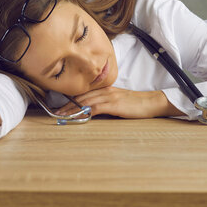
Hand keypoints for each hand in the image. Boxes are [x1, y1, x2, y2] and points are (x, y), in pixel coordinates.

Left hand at [54, 86, 183, 118]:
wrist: (151, 103)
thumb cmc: (136, 104)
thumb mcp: (119, 102)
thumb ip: (106, 104)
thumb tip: (93, 111)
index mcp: (105, 89)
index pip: (84, 93)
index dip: (71, 100)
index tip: (60, 106)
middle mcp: (104, 90)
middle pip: (81, 97)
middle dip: (67, 105)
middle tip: (55, 112)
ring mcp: (108, 96)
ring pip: (85, 102)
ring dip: (71, 109)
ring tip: (60, 115)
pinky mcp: (113, 104)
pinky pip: (94, 108)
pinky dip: (83, 112)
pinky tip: (76, 116)